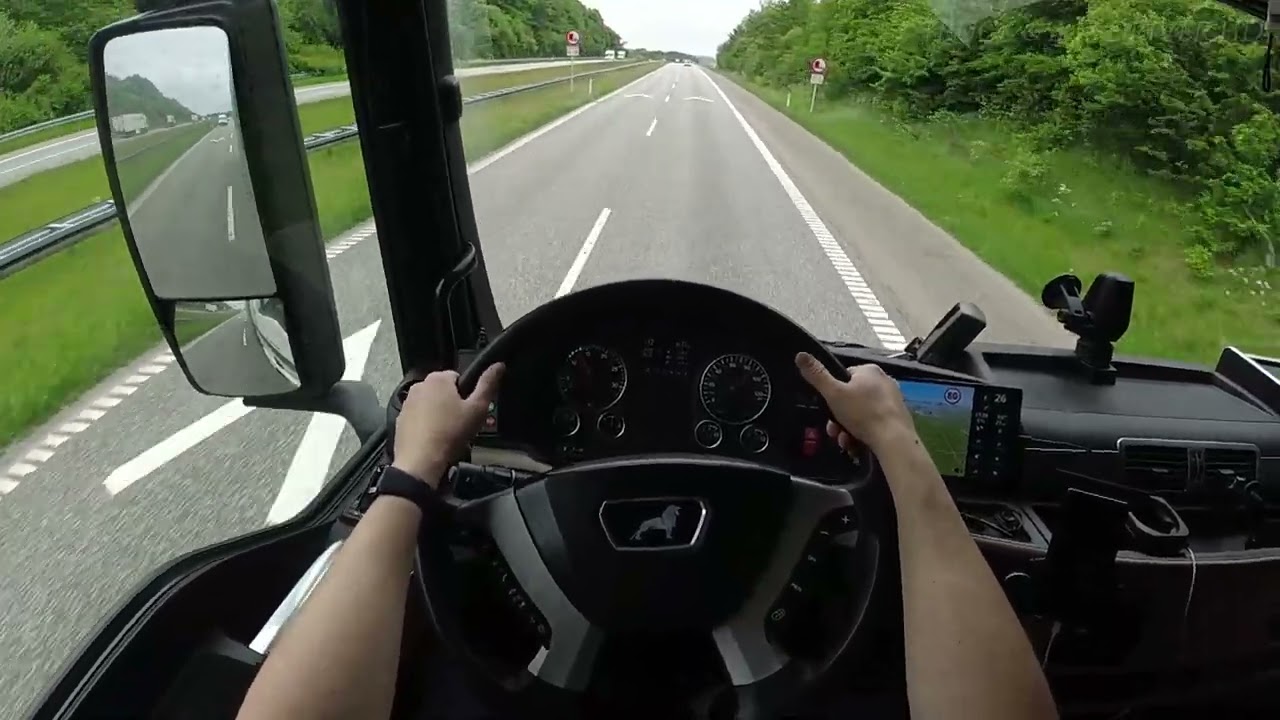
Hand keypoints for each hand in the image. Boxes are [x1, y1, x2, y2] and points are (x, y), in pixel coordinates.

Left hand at [392, 364, 503, 486]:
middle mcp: (419, 386)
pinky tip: (435, 439)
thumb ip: (488, 384)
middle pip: (444, 391)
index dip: (468, 394)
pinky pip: (419, 417)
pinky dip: (427, 425)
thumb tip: (498, 365)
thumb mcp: (478, 409)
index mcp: (438, 379)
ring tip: (449, 434)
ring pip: (431, 404)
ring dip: (440, 414)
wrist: (421, 462)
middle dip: (453, 404)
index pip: (459, 377)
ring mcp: (408, 403)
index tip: (470, 410)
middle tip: (463, 423)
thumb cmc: (451, 434)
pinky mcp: (401, 419)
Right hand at [794, 352, 914, 453]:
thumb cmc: (863, 413)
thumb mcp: (833, 393)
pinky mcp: (897, 418)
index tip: (828, 408)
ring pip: (861, 414)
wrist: (893, 440)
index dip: (833, 393)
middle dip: (839, 417)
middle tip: (834, 430)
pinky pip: (873, 424)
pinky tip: (857, 444)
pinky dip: (863, 433)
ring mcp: (892, 400)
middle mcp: (884, 381)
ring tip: (846, 441)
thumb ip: (816, 375)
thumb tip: (800, 355)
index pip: (844, 377)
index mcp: (870, 370)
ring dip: (848, 428)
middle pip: (851, 399)